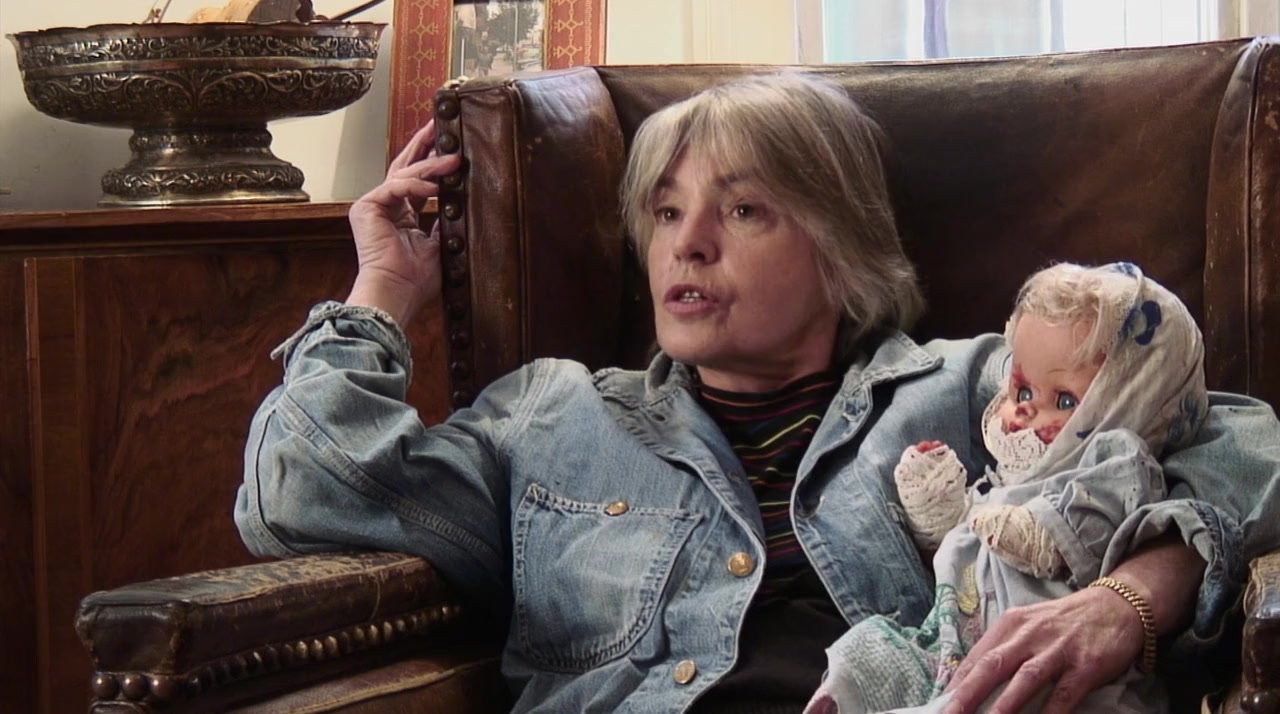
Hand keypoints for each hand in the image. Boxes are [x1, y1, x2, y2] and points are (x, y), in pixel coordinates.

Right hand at [346, 121, 462, 325]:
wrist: (397, 293)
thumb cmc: (416, 279)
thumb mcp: (441, 242)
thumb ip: (446, 219)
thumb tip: (463, 199)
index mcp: (401, 215)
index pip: (417, 180)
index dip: (432, 161)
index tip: (449, 144)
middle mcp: (384, 206)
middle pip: (405, 166)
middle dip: (424, 144)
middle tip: (441, 124)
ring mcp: (373, 205)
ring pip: (403, 174)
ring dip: (430, 165)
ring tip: (454, 159)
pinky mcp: (365, 207)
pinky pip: (394, 186)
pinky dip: (415, 184)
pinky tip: (436, 186)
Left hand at [942, 586, 1142, 713]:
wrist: (1116, 606)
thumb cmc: (1064, 622)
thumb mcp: (1028, 625)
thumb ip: (1003, 648)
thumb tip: (969, 679)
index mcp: (1011, 624)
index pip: (977, 656)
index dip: (957, 682)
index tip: (940, 703)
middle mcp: (1030, 634)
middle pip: (992, 665)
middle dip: (968, 693)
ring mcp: (1058, 650)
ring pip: (1024, 680)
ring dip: (1004, 706)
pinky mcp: (1086, 666)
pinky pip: (1063, 695)